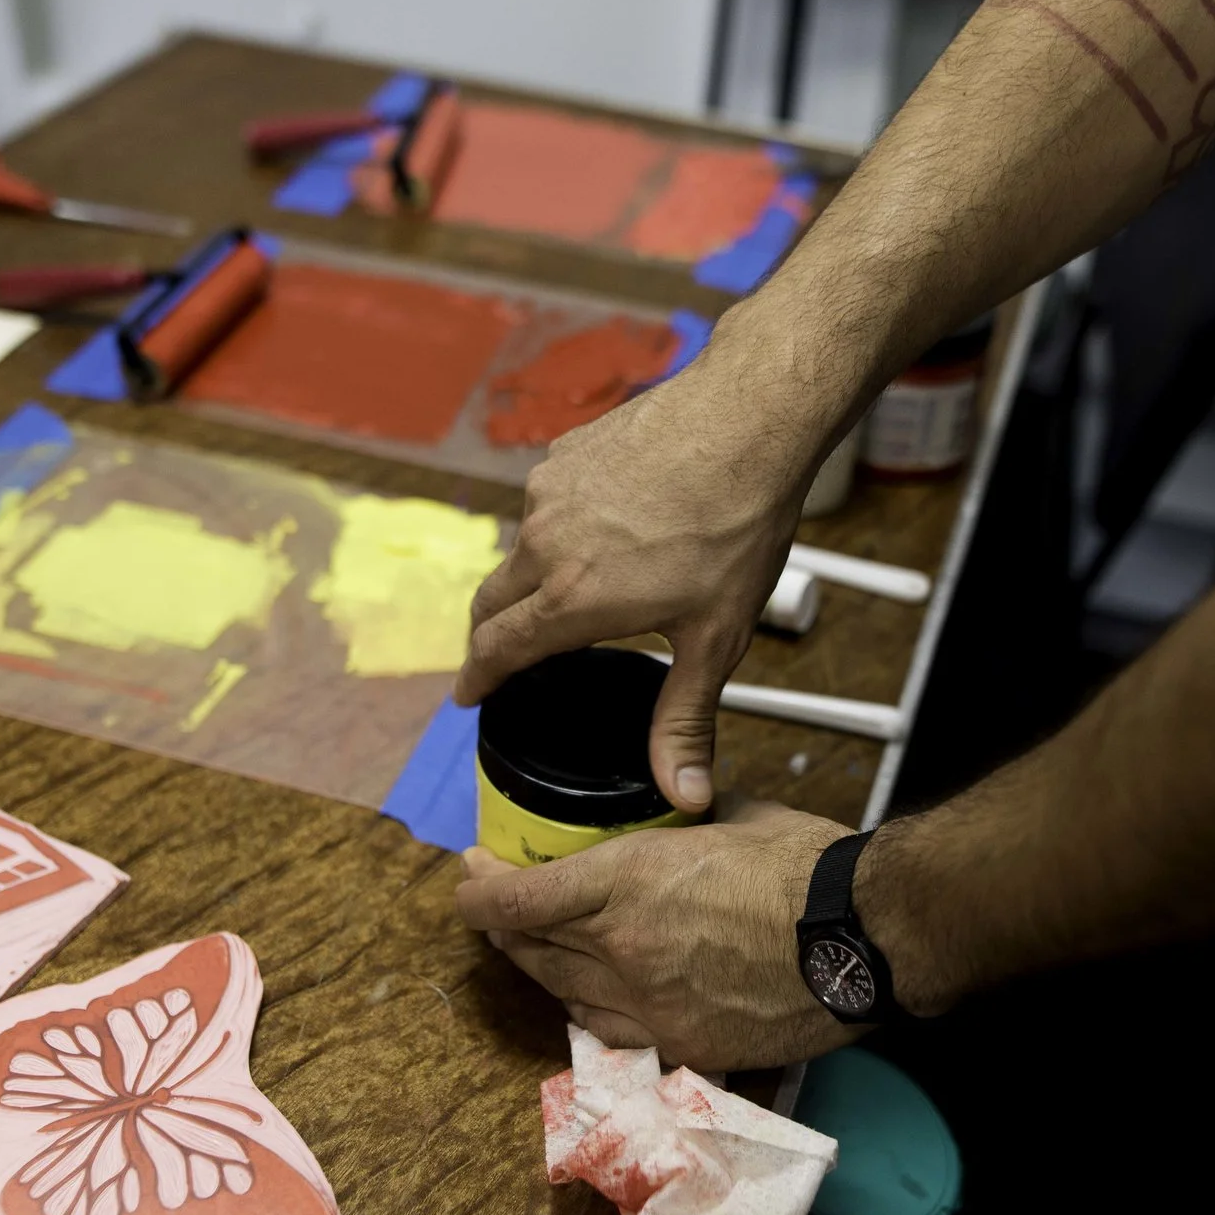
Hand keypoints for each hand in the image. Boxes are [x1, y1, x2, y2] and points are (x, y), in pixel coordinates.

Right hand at [455, 349, 826, 814]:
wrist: (749, 418)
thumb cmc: (738, 524)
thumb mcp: (715, 637)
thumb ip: (686, 719)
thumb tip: (682, 796)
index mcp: (572, 599)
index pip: (496, 651)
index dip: (476, 680)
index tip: (466, 696)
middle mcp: (545, 544)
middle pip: (492, 601)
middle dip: (490, 636)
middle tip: (501, 656)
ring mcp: (550, 492)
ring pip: (523, 549)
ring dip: (535, 576)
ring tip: (577, 588)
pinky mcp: (564, 453)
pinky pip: (547, 503)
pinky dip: (562, 526)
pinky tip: (609, 526)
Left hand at [455, 795, 861, 1071]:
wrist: (865, 938)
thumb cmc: (805, 866)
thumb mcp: (728, 816)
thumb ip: (679, 819)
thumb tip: (669, 810)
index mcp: (626, 882)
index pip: (518, 897)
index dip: (478, 889)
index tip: (470, 874)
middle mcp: (621, 949)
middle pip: (531, 946)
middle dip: (501, 922)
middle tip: (492, 903)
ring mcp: (650, 1006)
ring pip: (562, 993)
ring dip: (538, 966)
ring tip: (529, 946)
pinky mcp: (683, 1045)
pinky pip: (610, 1031)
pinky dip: (587, 1009)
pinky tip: (584, 996)